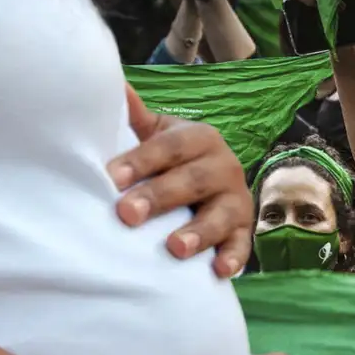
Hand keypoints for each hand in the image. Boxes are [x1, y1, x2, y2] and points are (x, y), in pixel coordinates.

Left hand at [108, 83, 252, 277]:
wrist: (214, 183)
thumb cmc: (175, 160)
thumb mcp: (160, 135)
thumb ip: (135, 116)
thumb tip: (111, 82)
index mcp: (200, 138)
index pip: (170, 146)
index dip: (142, 160)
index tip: (111, 178)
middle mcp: (223, 166)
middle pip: (193, 180)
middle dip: (160, 197)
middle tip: (127, 214)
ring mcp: (236, 200)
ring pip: (221, 215)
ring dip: (198, 232)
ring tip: (174, 248)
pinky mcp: (243, 230)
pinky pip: (242, 245)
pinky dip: (233, 258)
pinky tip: (218, 271)